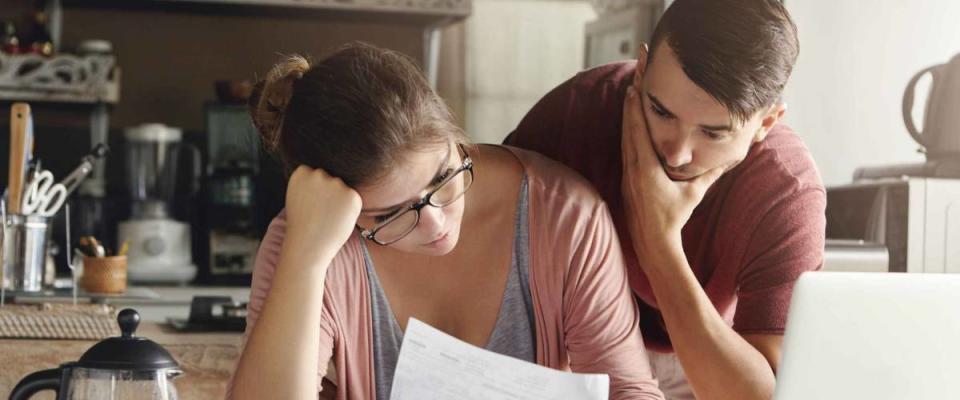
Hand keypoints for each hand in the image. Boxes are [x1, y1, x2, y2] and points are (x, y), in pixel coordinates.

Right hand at [284, 165, 361, 258]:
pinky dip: (349, 208)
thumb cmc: (303, 224)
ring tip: (328, 217)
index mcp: (302, 172)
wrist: (308, 245)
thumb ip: (311, 183)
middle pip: (330, 178)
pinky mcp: (352, 195)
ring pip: (342, 188)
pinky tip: (337, 219)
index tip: (309, 202)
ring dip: (340, 199)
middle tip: (320, 212)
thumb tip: (331, 173)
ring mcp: (336, 183)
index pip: (313, 173)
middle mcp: (319, 173)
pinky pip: (353, 198)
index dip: (314, 190)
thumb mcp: (299, 196)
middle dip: (328, 192)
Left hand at [620, 85, 723, 258]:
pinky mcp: (627, 181)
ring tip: (630, 96)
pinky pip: (626, 151)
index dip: (637, 108)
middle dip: (630, 105)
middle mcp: (633, 168)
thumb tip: (733, 157)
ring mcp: (628, 175)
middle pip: (629, 129)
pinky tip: (629, 125)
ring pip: (625, 139)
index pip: (640, 131)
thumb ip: (711, 173)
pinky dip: (628, 134)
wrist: (653, 242)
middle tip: (632, 82)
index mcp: (646, 169)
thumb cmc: (674, 218)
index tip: (635, 88)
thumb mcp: (694, 193)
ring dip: (628, 117)